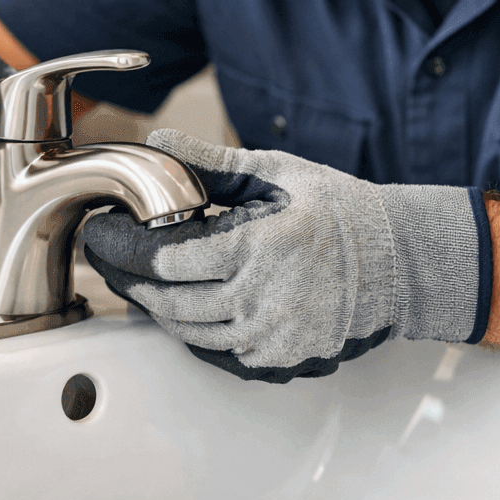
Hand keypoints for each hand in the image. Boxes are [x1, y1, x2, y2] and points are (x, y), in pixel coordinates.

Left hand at [81, 129, 487, 381]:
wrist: (397, 262)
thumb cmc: (339, 210)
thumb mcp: (277, 173)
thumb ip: (213, 161)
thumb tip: (158, 140)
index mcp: (258, 248)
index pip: (167, 261)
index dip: (124, 251)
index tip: (102, 236)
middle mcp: (262, 299)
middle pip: (168, 303)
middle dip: (127, 282)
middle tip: (105, 262)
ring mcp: (271, 336)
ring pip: (188, 333)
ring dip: (155, 310)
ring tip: (135, 284)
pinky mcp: (278, 358)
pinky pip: (218, 353)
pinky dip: (193, 333)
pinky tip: (178, 310)